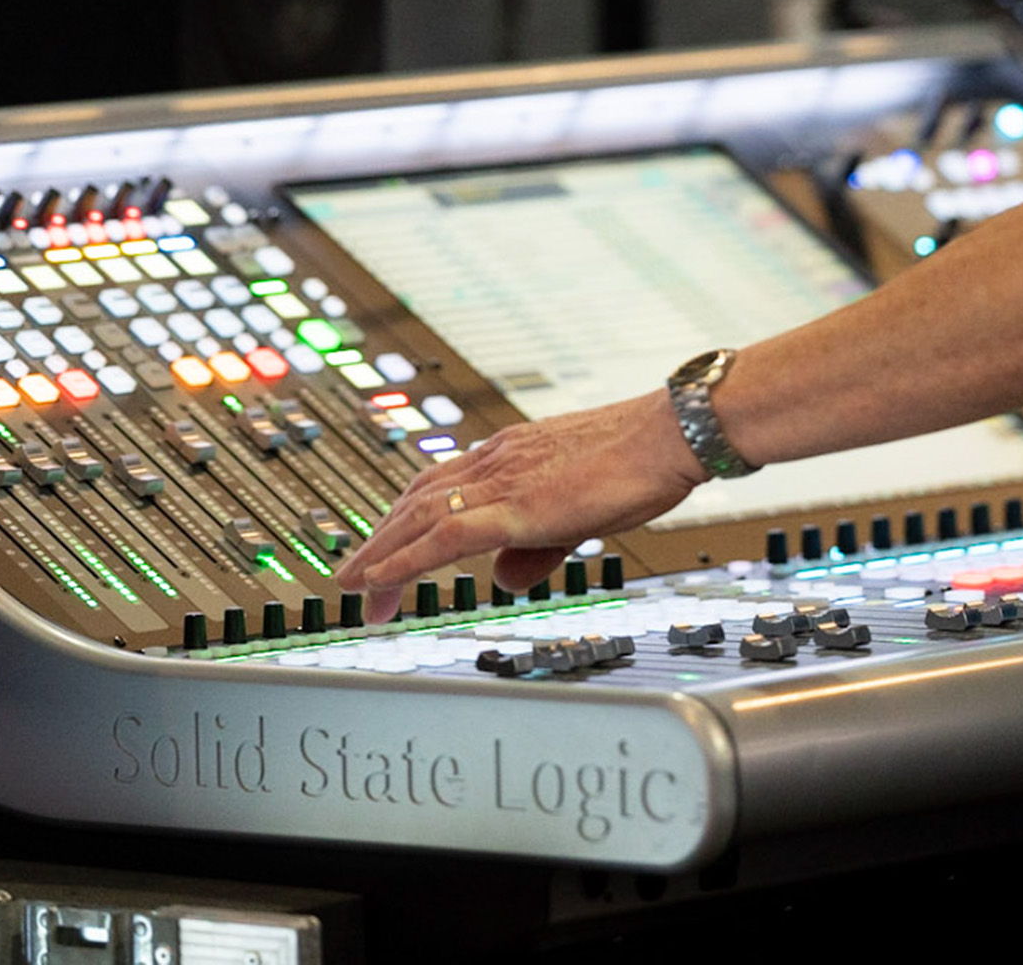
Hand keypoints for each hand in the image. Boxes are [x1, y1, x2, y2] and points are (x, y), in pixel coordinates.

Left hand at [336, 390, 708, 620]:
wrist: (670, 432)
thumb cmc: (639, 464)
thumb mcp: (579, 514)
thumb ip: (535, 547)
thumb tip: (501, 577)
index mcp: (509, 455)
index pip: (436, 485)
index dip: (401, 521)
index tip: (378, 550)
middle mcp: (496, 460)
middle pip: (415, 501)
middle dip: (379, 543)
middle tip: (352, 585)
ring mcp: (503, 477)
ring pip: (418, 515)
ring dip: (379, 554)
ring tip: (351, 590)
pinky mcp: (517, 503)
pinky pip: (445, 534)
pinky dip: (404, 558)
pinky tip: (379, 580)